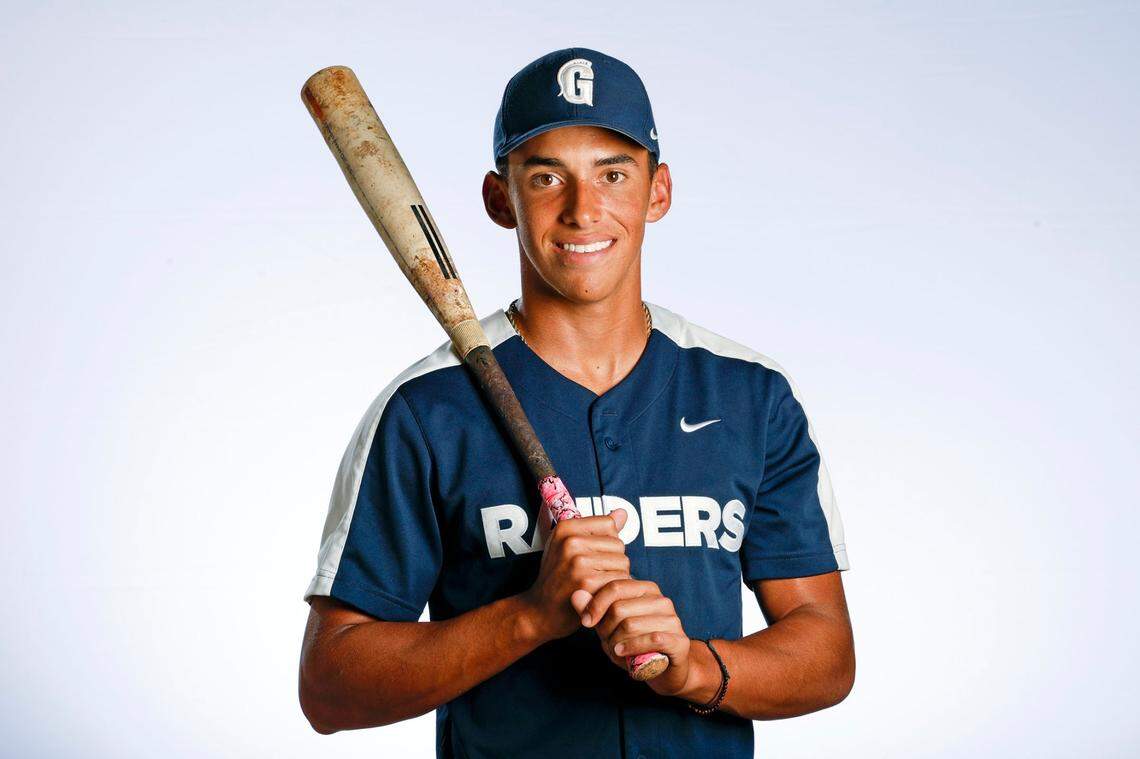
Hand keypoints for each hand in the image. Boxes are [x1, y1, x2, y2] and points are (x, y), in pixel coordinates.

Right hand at [519, 509, 629, 642]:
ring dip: (616, 577)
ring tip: (596, 585)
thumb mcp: (567, 547)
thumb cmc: (556, 578)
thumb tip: (623, 513)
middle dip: (613, 561)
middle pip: (619, 544)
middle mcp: (571, 541)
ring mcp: (579, 562)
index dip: (606, 542)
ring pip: (623, 563)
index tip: (592, 556)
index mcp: (566, 528)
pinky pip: (620, 580)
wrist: (539, 611)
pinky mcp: (588, 582)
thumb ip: (595, 530)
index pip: (609, 524)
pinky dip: (614, 591)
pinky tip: (599, 595)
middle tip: (594, 574)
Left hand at [579, 578, 694, 695]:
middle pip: (619, 608)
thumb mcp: (609, 627)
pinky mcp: (679, 641)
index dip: (596, 604)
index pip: (615, 587)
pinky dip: (632, 648)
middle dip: (605, 629)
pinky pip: (651, 640)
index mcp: (646, 590)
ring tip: (616, 650)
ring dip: (616, 642)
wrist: (664, 671)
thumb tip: (576, 594)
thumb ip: (593, 610)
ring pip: (631, 625)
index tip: (586, 622)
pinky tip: (623, 654)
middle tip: (606, 641)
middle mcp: (661, 600)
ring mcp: (672, 619)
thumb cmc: (634, 645)